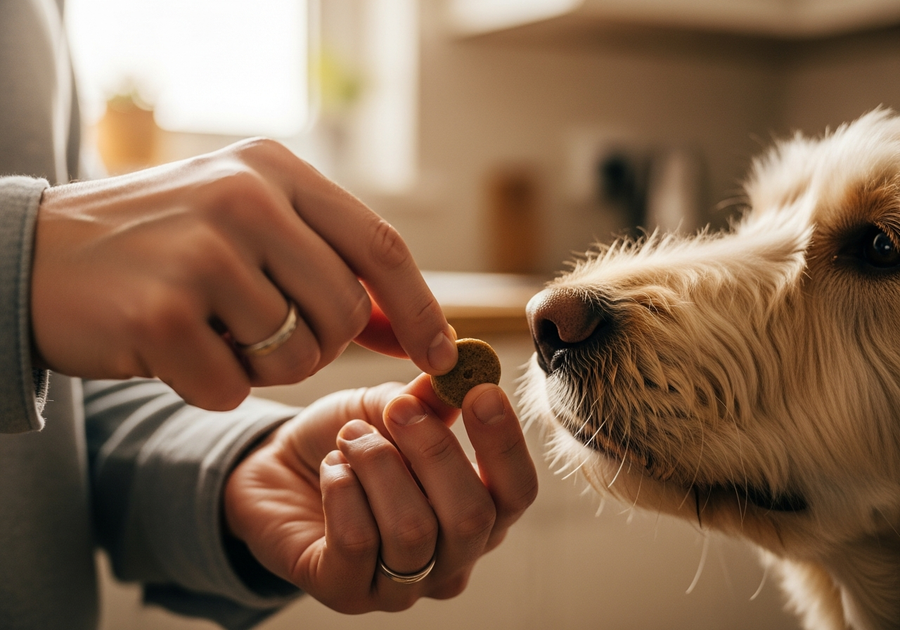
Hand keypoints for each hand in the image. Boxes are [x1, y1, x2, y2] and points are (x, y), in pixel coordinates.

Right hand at [30, 139, 456, 409]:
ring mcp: (203, 252)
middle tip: (262, 334)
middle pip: (343, 311)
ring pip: (294, 356)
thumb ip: (328, 267)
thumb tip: (409, 330)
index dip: (419, 307)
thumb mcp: (248, 229)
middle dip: (318, 344)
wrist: (36, 257)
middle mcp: (245, 198)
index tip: (441, 356)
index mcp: (274, 170)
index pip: (379, 244)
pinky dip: (210, 386)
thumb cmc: (161, 248)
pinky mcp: (162, 312)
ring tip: (207, 329)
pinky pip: (231, 388)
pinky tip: (170, 349)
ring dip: (258, 366)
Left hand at [223, 374, 537, 612]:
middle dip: (434, 451)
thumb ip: (430, 398)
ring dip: (378, 465)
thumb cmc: (348, 441)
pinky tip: (331, 470)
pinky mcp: (345, 592)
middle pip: (472, 518)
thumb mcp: (389, 408)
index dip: (504, 445)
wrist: (277, 468)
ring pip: (413, 531)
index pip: (517, 494)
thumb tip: (463, 368)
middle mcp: (450, 561)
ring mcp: (400, 588)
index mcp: (478, 514)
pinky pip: (357, 542)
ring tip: (350, 438)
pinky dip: (343, 489)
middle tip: (397, 409)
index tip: (480, 392)